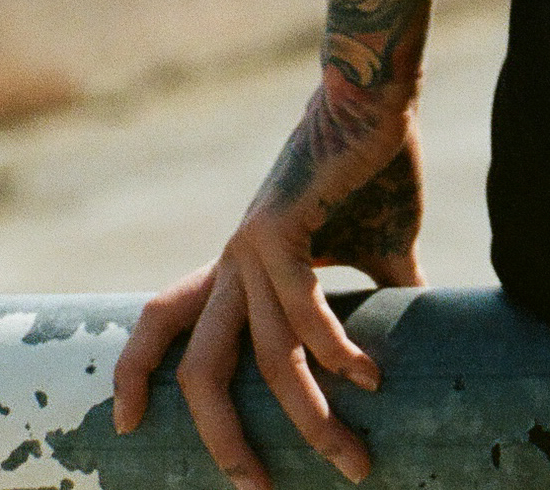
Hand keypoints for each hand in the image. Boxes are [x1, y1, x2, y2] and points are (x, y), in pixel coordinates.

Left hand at [112, 79, 424, 488]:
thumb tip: (420, 324)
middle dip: (223, 440)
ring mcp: (254, 248)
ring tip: (351, 456)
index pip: (165, 320)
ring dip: (308, 417)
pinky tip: (367, 377)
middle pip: (200, 371)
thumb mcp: (378, 244)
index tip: (128, 425)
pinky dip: (333, 353)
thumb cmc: (376, 163)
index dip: (137, 371)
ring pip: (263, 358)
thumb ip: (383, 291)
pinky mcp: (282, 229)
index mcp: (242, 265)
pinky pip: (301, 312)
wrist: (376, 96)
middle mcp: (235, 263)